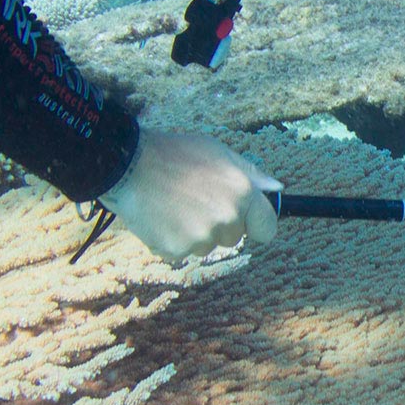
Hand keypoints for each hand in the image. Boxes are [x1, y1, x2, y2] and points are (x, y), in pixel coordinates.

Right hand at [99, 129, 280, 261]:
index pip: (267, 228)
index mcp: (243, 193)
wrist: (127, 165)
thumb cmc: (174, 154)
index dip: (256, 225)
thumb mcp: (218, 153)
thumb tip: (276, 189)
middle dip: (219, 224)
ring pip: (207, 245)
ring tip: (175, 205)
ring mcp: (201, 237)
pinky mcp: (177, 250)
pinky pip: (182, 251)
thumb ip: (251, 174)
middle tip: (195, 200)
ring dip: (194, 232)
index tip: (246, 222)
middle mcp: (227, 218)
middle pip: (234, 237)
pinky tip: (161, 216)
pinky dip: (172, 239)